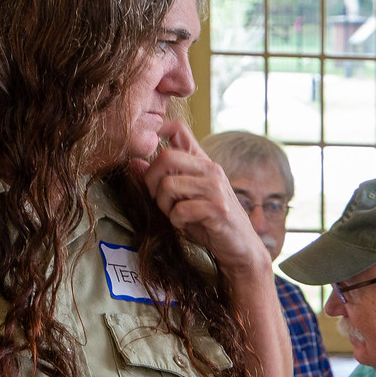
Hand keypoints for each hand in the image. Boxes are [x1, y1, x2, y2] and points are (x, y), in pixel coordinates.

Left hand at [130, 119, 270, 280]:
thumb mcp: (186, 197)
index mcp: (203, 162)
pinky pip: (180, 210)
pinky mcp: (217, 209)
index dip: (157, 130)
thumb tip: (134, 162)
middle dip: (151, 180)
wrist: (241, 247)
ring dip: (163, 205)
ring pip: (168, 185)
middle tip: (156, 197)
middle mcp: (211, 170)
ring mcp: (215, 188)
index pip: (179, 129)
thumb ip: (164, 178)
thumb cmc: (211, 222)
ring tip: (173, 215)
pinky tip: (184, 225)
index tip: (145, 149)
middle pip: (166, 156)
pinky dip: (176, 221)